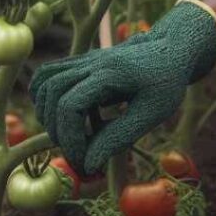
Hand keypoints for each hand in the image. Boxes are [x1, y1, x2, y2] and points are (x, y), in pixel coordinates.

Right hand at [28, 0, 215, 174]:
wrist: (171, 51)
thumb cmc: (166, 83)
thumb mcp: (152, 113)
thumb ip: (119, 137)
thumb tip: (89, 164)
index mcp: (112, 73)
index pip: (70, 105)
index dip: (71, 138)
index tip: (85, 162)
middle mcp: (92, 61)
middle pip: (52, 92)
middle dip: (57, 129)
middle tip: (79, 154)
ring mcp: (84, 59)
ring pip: (43, 81)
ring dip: (47, 113)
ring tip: (70, 136)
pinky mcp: (80, 62)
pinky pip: (48, 76)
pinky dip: (46, 98)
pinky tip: (66, 117)